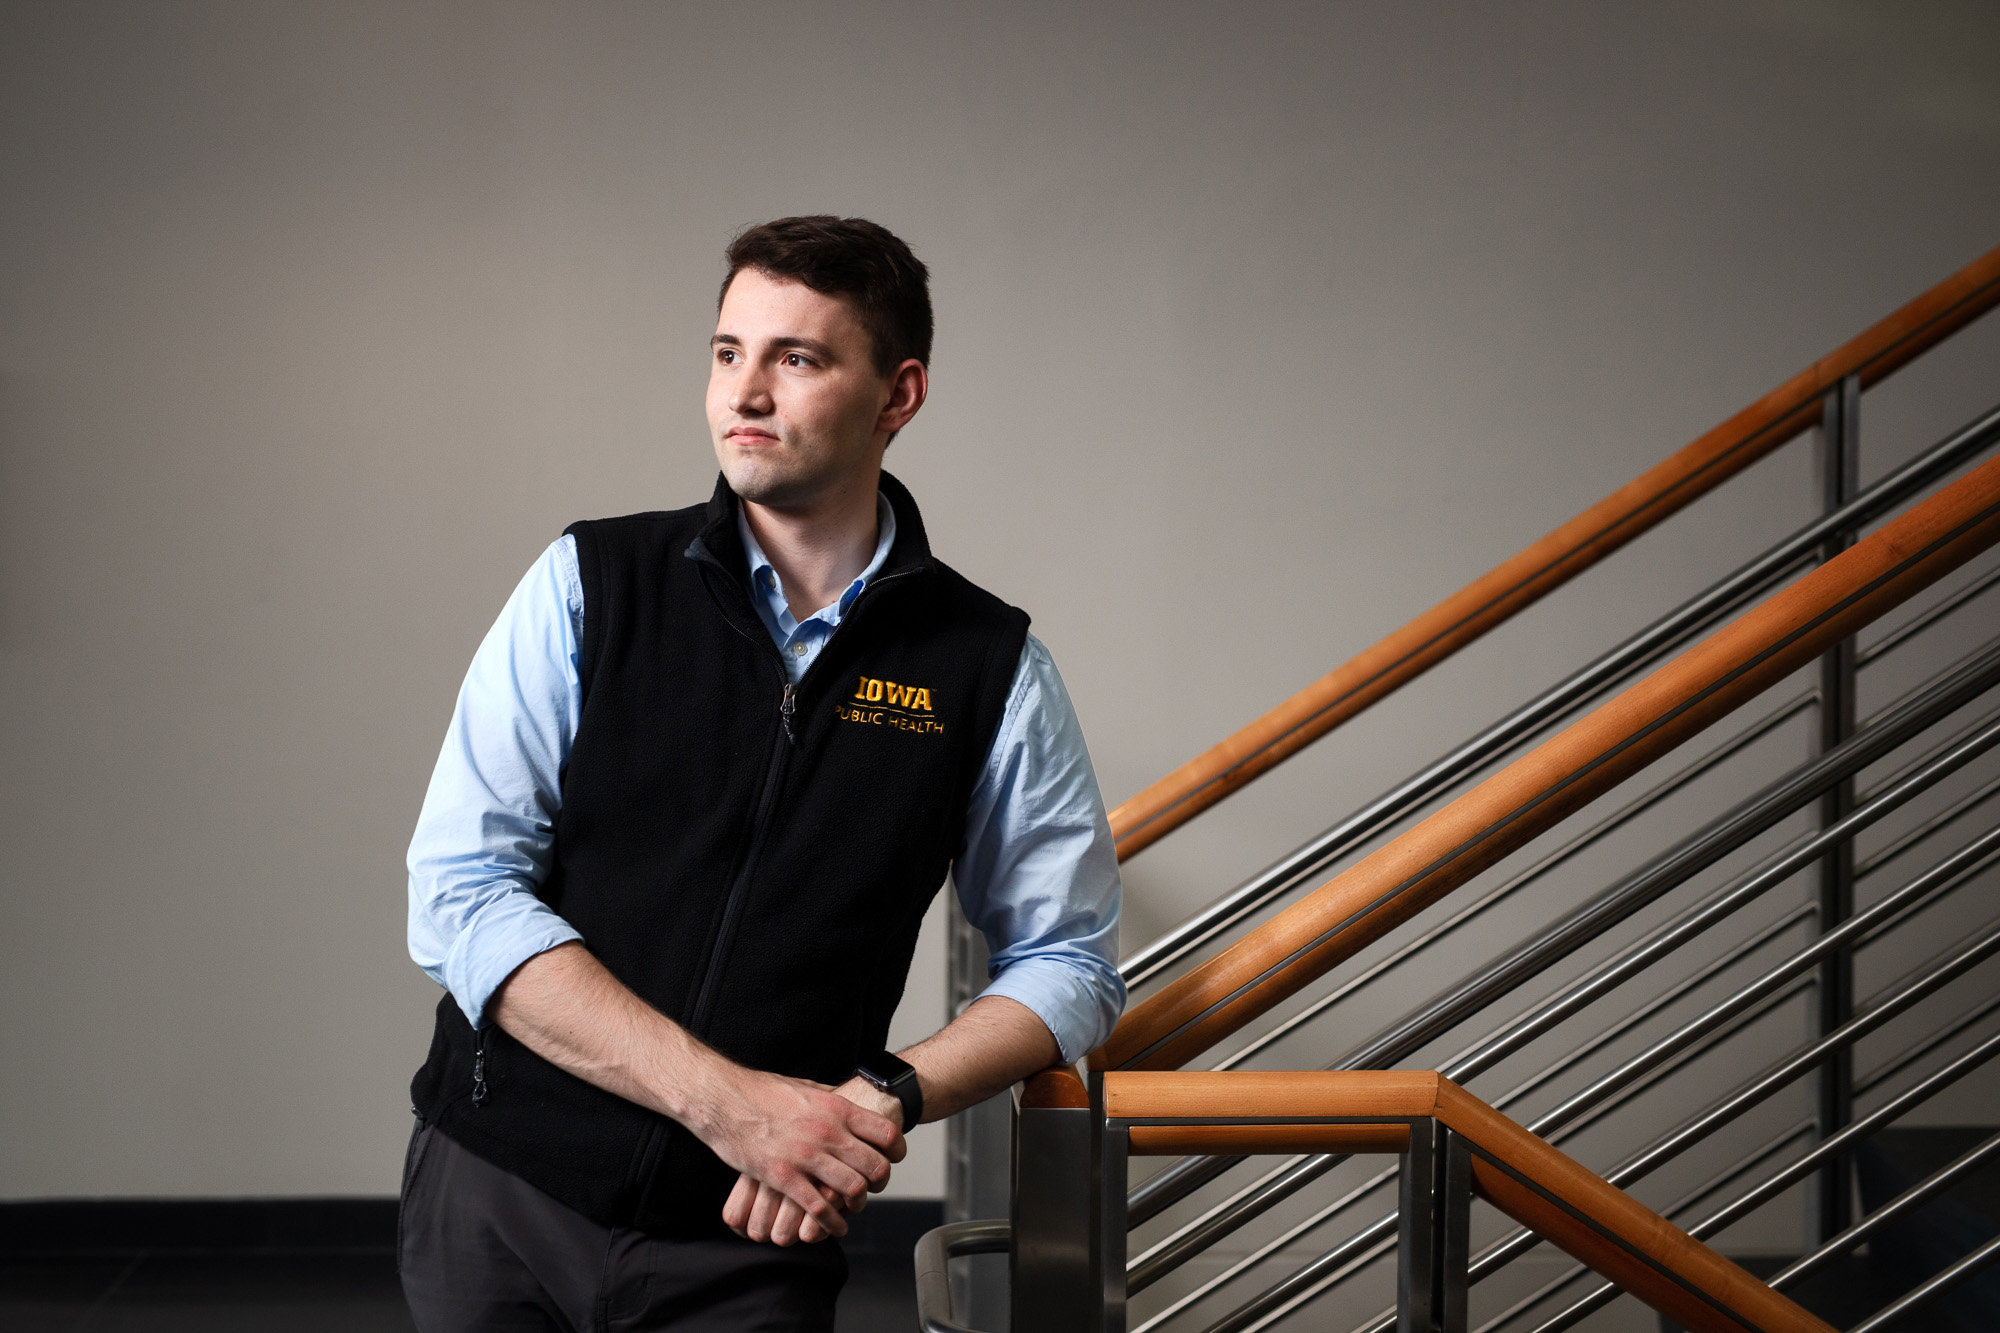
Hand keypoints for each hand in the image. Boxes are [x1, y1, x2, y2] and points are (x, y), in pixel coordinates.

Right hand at [723, 1076, 904, 1243]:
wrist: (723, 1099)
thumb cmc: (762, 1091)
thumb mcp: (806, 1086)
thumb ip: (831, 1098)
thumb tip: (848, 1101)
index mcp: (836, 1108)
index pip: (886, 1133)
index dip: (897, 1151)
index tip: (894, 1159)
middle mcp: (827, 1132)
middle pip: (876, 1166)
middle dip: (881, 1182)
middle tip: (875, 1187)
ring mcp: (805, 1156)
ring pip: (852, 1189)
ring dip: (858, 1203)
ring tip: (854, 1206)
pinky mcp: (783, 1177)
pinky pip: (818, 1208)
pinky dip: (832, 1222)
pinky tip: (835, 1226)